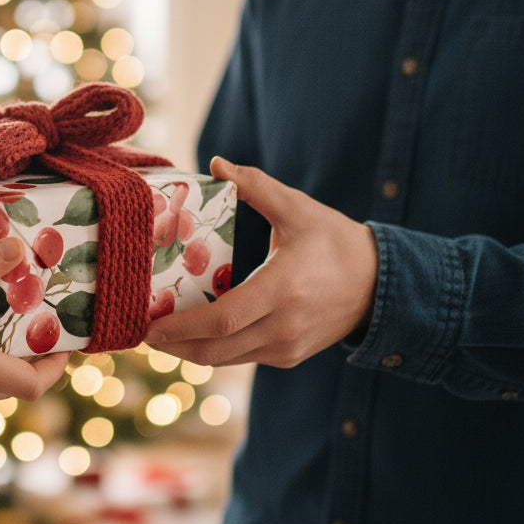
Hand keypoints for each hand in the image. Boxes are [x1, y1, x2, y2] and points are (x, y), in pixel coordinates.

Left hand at [144, 157, 377, 368]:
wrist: (381, 283)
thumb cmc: (335, 241)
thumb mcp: (298, 208)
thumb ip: (256, 185)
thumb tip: (217, 162)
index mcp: (282, 290)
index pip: (221, 321)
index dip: (180, 328)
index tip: (149, 326)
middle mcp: (283, 327)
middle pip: (215, 350)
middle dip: (174, 346)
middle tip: (141, 332)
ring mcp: (287, 347)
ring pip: (226, 360)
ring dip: (190, 352)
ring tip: (160, 335)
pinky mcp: (289, 356)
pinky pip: (242, 358)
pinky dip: (214, 350)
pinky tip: (194, 334)